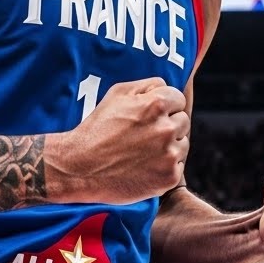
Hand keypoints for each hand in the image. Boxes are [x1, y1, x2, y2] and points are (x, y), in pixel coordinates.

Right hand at [50, 77, 187, 204]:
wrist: (80, 167)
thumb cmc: (97, 128)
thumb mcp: (117, 94)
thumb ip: (148, 85)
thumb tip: (166, 86)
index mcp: (156, 105)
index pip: (179, 99)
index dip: (165, 106)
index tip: (151, 116)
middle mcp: (166, 128)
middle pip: (183, 121)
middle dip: (168, 125)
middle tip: (145, 135)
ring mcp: (169, 154)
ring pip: (182, 144)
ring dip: (169, 146)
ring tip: (143, 151)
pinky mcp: (169, 177)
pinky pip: (178, 166)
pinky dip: (165, 166)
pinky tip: (145, 166)